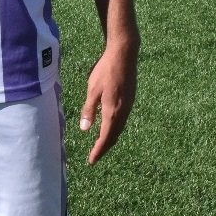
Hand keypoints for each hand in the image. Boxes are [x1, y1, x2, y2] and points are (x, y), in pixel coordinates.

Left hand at [79, 40, 137, 164]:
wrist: (124, 55)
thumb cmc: (105, 71)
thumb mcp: (92, 90)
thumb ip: (89, 110)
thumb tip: (85, 129)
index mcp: (113, 111)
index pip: (105, 137)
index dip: (98, 150)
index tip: (92, 161)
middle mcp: (124, 112)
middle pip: (114, 136)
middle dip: (104, 148)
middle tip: (95, 157)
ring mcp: (129, 106)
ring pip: (120, 128)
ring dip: (110, 139)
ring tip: (101, 145)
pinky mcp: (130, 100)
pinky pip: (123, 120)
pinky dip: (115, 128)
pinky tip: (109, 127)